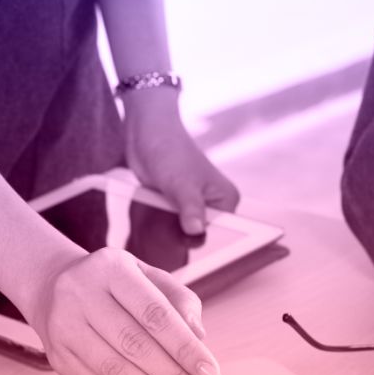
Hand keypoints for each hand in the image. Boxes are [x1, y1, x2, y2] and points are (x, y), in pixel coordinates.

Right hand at [29, 247, 219, 374]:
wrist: (53, 285)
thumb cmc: (114, 284)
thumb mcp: (149, 276)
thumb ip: (179, 302)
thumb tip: (199, 338)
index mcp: (110, 268)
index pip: (154, 314)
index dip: (185, 348)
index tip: (211, 374)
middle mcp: (80, 294)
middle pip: (134, 346)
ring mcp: (64, 327)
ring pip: (115, 372)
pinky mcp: (57, 357)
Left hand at [123, 90, 239, 235]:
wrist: (146, 133)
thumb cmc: (169, 151)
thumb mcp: (180, 182)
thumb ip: (190, 208)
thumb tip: (197, 232)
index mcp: (226, 200)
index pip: (222, 235)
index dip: (204, 241)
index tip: (186, 241)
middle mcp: (215, 206)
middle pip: (200, 238)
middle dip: (181, 236)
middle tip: (166, 219)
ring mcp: (195, 207)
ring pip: (182, 234)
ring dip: (167, 231)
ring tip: (159, 211)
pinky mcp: (177, 207)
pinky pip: (170, 226)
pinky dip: (160, 225)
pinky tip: (153, 212)